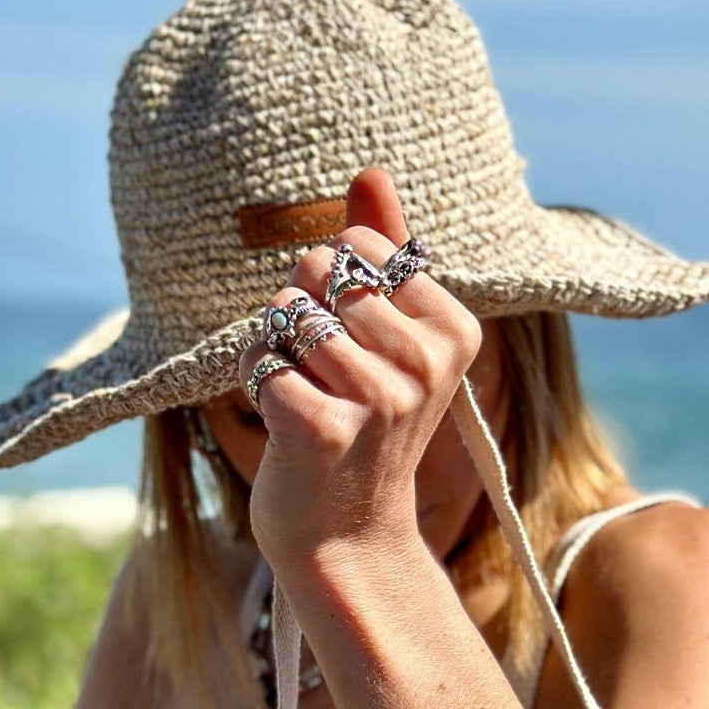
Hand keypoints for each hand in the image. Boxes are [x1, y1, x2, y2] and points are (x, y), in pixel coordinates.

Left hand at [236, 170, 480, 581]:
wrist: (347, 536)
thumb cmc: (361, 424)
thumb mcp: (386, 336)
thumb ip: (382, 253)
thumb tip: (371, 172)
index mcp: (454, 330)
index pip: (357, 244)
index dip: (331, 284)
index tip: (354, 342)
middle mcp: (427, 364)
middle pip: (315, 271)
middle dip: (297, 313)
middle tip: (323, 375)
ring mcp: (380, 400)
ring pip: (283, 314)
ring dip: (276, 351)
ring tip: (306, 398)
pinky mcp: (325, 429)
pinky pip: (258, 358)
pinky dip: (254, 381)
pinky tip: (283, 421)